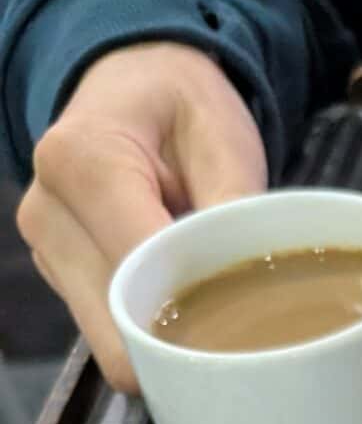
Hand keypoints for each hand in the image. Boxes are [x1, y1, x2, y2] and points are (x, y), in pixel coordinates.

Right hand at [18, 44, 267, 391]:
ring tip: (208, 298)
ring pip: (111, 339)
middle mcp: (49, 212)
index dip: (196, 307)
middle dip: (180, 339)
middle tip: (240, 327)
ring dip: (166, 335)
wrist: (132, 83)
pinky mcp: (59, 273)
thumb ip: (233, 207)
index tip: (248, 318)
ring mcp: (47, 249)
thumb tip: (251, 280)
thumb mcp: (221, 135)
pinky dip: (151, 327)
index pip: (136, 273)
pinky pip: (110, 328)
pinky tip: (180, 296)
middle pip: (117, 326)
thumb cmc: (179, 104)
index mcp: (81, 163)